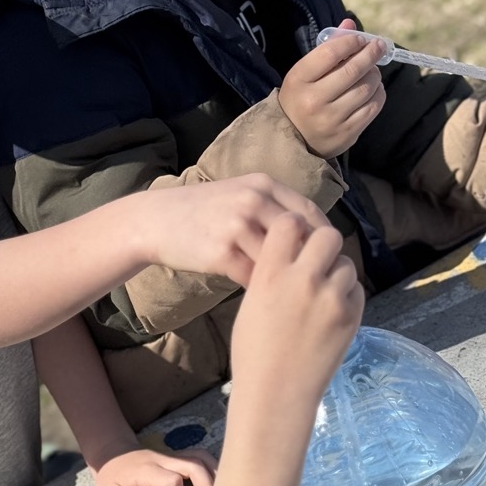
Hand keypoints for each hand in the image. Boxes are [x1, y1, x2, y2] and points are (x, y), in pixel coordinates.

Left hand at [93, 446, 216, 485]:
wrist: (111, 454)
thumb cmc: (113, 478)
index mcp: (147, 470)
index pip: (172, 480)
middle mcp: (163, 460)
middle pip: (194, 465)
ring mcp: (172, 457)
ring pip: (201, 458)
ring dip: (213, 476)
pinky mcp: (178, 459)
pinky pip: (200, 459)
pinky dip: (211, 471)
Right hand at [140, 173, 329, 288]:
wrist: (154, 222)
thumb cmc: (200, 212)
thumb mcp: (237, 193)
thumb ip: (271, 206)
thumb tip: (310, 231)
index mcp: (262, 185)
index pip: (309, 211)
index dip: (324, 237)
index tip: (331, 258)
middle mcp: (253, 201)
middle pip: (299, 235)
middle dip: (312, 261)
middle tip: (319, 282)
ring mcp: (236, 226)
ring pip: (279, 258)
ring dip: (289, 279)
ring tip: (296, 295)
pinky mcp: (221, 252)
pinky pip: (254, 275)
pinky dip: (263, 289)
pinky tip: (267, 300)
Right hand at [231, 212, 362, 407]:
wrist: (276, 392)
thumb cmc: (253, 352)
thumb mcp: (251, 303)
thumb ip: (272, 273)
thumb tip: (292, 250)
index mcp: (270, 274)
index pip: (290, 223)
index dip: (293, 228)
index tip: (292, 239)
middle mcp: (303, 280)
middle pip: (328, 235)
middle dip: (323, 244)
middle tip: (316, 260)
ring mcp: (331, 298)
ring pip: (346, 264)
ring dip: (336, 271)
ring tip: (322, 292)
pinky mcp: (352, 316)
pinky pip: (356, 290)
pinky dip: (346, 295)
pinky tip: (330, 311)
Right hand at [279, 18, 386, 156]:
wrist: (292, 141)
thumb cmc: (300, 99)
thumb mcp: (304, 74)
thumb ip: (327, 49)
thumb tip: (350, 24)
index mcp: (298, 81)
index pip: (330, 53)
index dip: (350, 42)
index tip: (360, 39)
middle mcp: (313, 100)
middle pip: (353, 70)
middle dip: (371, 54)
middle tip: (378, 47)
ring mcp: (331, 119)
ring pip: (366, 88)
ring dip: (375, 74)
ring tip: (372, 71)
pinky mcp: (346, 133)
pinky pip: (372, 107)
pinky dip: (378, 93)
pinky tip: (373, 89)